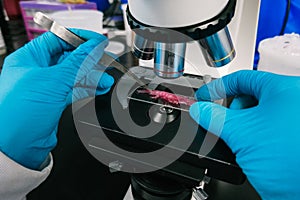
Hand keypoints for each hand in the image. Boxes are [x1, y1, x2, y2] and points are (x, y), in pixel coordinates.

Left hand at [0, 29, 113, 169]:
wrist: (15, 146)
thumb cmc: (18, 113)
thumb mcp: (53, 80)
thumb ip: (78, 62)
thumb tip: (94, 46)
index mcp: (29, 58)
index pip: (58, 39)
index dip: (79, 38)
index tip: (97, 41)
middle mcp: (37, 71)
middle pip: (68, 58)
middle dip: (89, 60)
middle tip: (105, 60)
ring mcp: (46, 88)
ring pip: (74, 76)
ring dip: (92, 77)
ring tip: (106, 79)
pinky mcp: (54, 102)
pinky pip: (74, 90)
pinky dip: (88, 89)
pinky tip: (100, 87)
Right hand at [189, 70, 299, 198]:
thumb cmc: (292, 161)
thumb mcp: (240, 134)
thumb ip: (214, 117)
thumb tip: (200, 109)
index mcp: (285, 89)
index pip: (243, 78)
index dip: (218, 87)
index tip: (205, 96)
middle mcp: (294, 101)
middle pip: (251, 94)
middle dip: (232, 108)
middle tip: (222, 121)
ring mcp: (294, 120)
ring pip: (259, 113)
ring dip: (242, 124)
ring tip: (238, 138)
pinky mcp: (292, 138)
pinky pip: (267, 128)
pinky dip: (253, 134)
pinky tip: (250, 147)